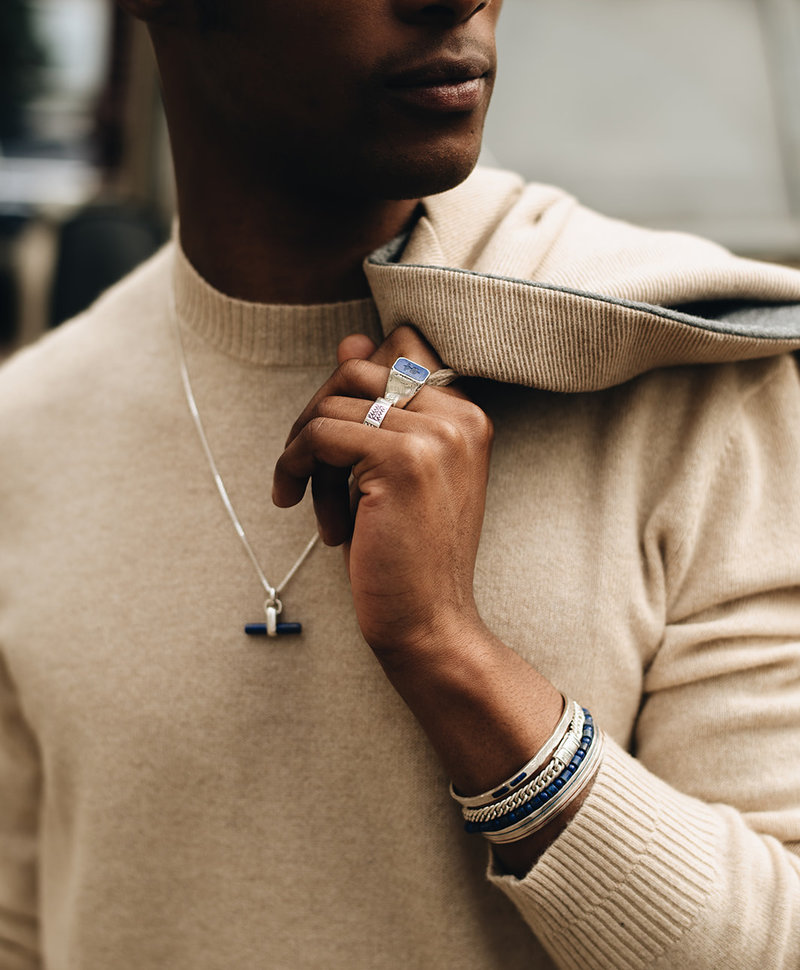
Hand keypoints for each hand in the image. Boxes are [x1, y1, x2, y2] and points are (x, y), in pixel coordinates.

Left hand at [272, 326, 493, 657]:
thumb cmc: (404, 552)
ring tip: (311, 501)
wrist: (427, 621)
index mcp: (467, 415)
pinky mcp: (405, 459)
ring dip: (305, 452)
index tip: (332, 437)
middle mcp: (461, 415)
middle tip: (306, 466)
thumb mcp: (390, 470)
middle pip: (357, 370)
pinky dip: (294, 465)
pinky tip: (294, 501)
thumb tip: (350, 339)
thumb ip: (376, 405)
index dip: (350, 385)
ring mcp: (438, 434)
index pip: (398, 348)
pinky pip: (321, 433)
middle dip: (317, 414)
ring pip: (333, 403)